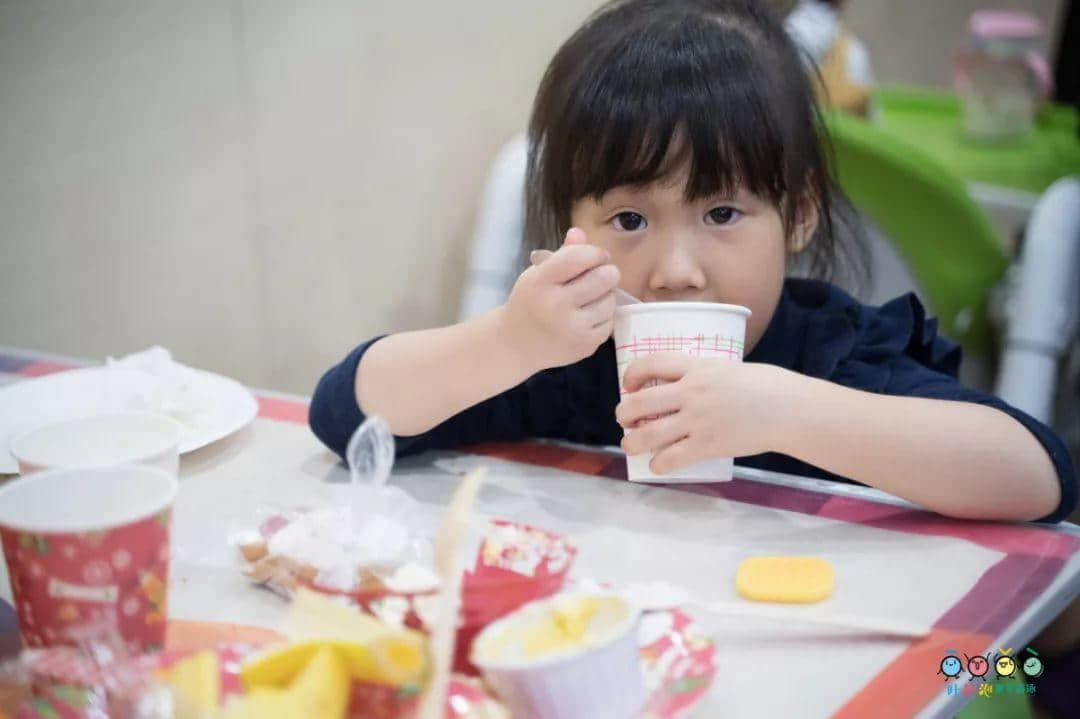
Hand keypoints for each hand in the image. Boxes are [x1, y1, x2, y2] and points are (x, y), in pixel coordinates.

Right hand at [500, 228, 619, 370]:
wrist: (515, 344)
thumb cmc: (530, 303)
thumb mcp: (538, 275)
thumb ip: (562, 254)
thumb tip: (578, 232)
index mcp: (541, 282)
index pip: (580, 256)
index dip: (594, 252)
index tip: (594, 257)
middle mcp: (557, 305)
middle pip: (604, 277)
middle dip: (606, 272)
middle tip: (598, 276)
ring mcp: (573, 328)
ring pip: (610, 299)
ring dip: (605, 295)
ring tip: (589, 298)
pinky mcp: (585, 345)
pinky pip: (609, 321)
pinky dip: (602, 316)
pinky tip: (587, 317)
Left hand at [614, 356, 790, 473]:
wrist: (788, 408)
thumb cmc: (763, 385)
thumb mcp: (726, 367)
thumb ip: (700, 374)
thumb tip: (681, 384)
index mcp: (696, 367)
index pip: (649, 364)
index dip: (631, 375)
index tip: (628, 386)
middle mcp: (691, 392)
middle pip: (639, 402)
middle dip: (623, 413)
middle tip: (625, 419)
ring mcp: (698, 420)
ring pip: (647, 435)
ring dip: (631, 442)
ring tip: (630, 444)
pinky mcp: (707, 445)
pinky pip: (671, 458)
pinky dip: (658, 464)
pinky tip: (657, 465)